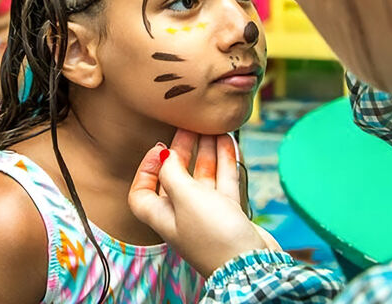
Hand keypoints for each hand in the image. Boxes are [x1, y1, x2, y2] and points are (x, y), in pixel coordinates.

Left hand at [128, 130, 276, 276]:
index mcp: (162, 215)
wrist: (250, 265)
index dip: (145, 169)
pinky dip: (225, 163)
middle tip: (190, 127)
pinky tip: (229, 143)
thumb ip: (172, 172)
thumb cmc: (212, 234)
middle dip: (182, 152)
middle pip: (176, 178)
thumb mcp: (185, 197)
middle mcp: (182, 215)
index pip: (142, 192)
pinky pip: (224, 183)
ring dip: (207, 152)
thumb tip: (164, 156)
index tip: (159, 149)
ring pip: (203, 178)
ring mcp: (207, 215)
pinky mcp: (229, 215)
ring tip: (213, 129)